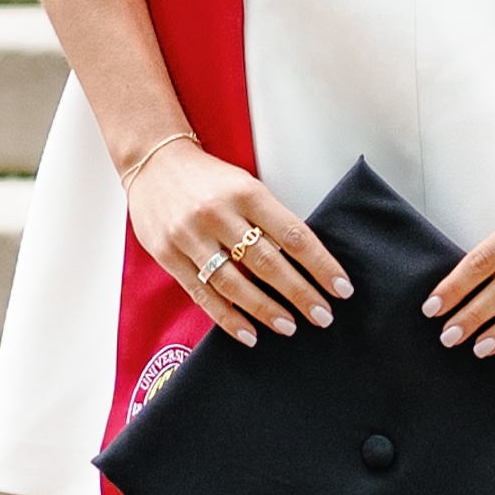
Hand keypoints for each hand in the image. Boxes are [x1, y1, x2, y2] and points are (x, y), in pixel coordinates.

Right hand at [128, 134, 344, 343]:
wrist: (153, 161)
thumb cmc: (208, 178)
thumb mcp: (245, 186)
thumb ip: (269, 219)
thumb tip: (304, 262)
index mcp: (246, 193)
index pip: (292, 234)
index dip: (320, 264)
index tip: (341, 287)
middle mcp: (218, 214)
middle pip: (266, 262)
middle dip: (299, 293)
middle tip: (323, 316)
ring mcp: (190, 237)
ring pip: (234, 283)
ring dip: (265, 310)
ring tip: (289, 327)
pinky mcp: (169, 256)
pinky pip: (203, 294)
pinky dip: (227, 318)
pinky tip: (249, 334)